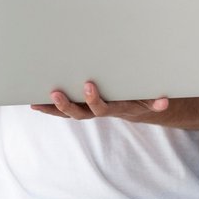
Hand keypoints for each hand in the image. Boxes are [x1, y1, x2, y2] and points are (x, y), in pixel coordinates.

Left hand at [34, 81, 169, 121]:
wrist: (135, 109)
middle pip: (80, 114)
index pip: (102, 108)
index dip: (93, 99)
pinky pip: (61, 111)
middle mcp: (98, 112)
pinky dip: (48, 109)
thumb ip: (155, 102)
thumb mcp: (150, 100)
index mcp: (114, 108)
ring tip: (36, 102)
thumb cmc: (141, 99)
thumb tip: (164, 102)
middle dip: (67, 105)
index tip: (88, 85)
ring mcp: (88, 111)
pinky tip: (34, 103)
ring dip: (52, 109)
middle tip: (56, 92)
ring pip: (68, 114)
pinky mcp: (80, 107)